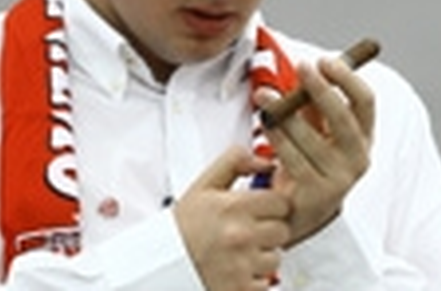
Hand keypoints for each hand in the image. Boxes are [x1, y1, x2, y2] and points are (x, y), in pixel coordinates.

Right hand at [175, 146, 292, 290]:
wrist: (158, 267)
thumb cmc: (181, 229)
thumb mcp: (203, 186)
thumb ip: (235, 162)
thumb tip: (267, 161)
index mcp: (233, 207)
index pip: (281, 203)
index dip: (270, 208)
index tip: (257, 213)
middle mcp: (240, 235)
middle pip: (282, 231)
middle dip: (267, 232)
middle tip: (245, 235)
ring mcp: (241, 265)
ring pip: (276, 258)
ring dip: (261, 259)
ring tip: (237, 255)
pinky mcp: (239, 290)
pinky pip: (266, 284)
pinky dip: (253, 282)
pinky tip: (234, 274)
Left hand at [254, 56, 374, 245]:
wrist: (302, 212)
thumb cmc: (311, 162)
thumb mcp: (320, 132)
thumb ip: (315, 107)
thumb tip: (308, 70)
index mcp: (364, 137)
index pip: (366, 101)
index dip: (347, 79)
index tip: (325, 61)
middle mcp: (358, 158)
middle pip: (342, 116)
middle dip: (321, 89)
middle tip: (302, 67)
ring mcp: (339, 179)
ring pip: (310, 137)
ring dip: (284, 111)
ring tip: (264, 94)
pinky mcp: (315, 193)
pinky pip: (291, 158)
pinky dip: (276, 136)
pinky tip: (264, 121)